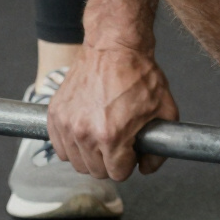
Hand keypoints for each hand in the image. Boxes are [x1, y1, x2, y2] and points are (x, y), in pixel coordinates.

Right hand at [47, 45, 180, 181]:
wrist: (114, 45)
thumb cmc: (139, 74)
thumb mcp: (164, 110)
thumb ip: (159, 148)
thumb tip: (146, 168)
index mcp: (112, 136)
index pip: (118, 174)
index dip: (128, 162)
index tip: (130, 149)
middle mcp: (85, 134)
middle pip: (96, 171)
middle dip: (110, 160)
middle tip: (118, 140)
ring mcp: (67, 124)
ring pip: (76, 162)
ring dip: (90, 154)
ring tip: (101, 134)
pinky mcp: (55, 114)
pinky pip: (59, 147)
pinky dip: (71, 143)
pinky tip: (85, 129)